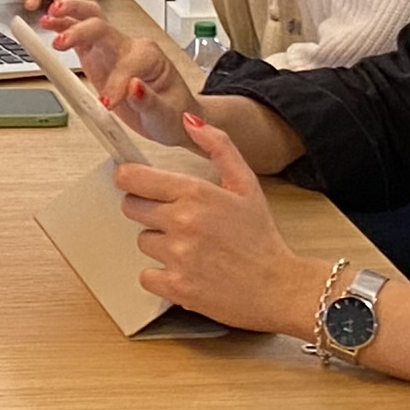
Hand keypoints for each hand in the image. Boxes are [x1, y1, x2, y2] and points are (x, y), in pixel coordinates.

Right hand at [38, 1, 198, 137]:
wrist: (174, 117)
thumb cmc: (175, 113)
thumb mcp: (168, 116)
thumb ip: (150, 101)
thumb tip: (133, 86)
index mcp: (151, 57)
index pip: (126, 63)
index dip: (115, 83)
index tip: (108, 105)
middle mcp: (130, 47)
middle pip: (103, 27)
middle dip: (81, 31)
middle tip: (62, 43)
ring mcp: (112, 50)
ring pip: (90, 20)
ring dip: (69, 16)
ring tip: (49, 17)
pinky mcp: (99, 59)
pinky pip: (80, 39)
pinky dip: (63, 28)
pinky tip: (49, 24)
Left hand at [110, 106, 311, 331]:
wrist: (280, 288)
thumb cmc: (261, 237)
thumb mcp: (247, 183)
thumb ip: (219, 147)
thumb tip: (190, 121)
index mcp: (196, 193)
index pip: (133, 178)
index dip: (129, 179)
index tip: (135, 184)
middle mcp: (182, 221)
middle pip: (130, 208)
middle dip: (148, 211)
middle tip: (174, 220)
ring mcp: (177, 256)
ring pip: (142, 241)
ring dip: (160, 244)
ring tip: (191, 248)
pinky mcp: (176, 287)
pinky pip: (146, 276)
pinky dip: (162, 276)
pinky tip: (186, 271)